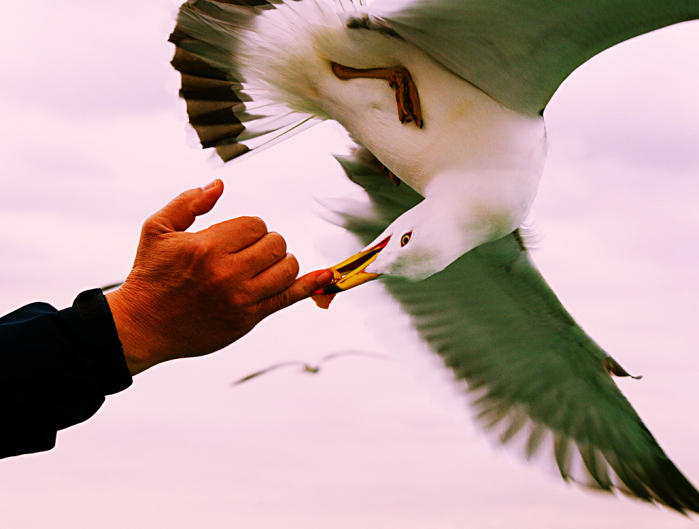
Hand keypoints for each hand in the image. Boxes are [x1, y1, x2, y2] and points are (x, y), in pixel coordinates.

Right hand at [105, 180, 332, 374]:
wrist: (142, 327)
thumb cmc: (150, 276)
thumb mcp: (157, 230)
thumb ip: (189, 203)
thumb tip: (219, 184)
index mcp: (206, 247)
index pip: (254, 225)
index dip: (250, 228)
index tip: (236, 237)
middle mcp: (227, 273)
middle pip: (275, 244)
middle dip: (266, 242)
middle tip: (249, 251)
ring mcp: (240, 299)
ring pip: (287, 269)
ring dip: (282, 261)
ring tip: (264, 265)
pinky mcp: (248, 319)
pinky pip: (288, 298)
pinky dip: (309, 285)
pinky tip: (325, 275)